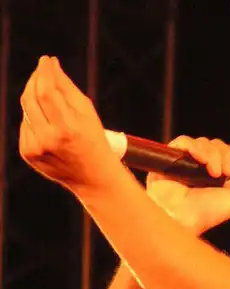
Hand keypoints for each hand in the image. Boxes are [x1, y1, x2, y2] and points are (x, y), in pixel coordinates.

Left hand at [19, 55, 122, 192]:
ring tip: (50, 99)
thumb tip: (50, 64)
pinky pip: (26, 126)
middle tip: (43, 71)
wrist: (92, 177)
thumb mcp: (87, 113)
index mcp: (67, 129)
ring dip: (35, 99)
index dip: (43, 72)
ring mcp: (35, 149)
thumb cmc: (93, 140)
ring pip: (26, 110)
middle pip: (30, 98)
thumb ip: (66, 88)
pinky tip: (49, 125)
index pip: (46, 91)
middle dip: (35, 80)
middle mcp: (48, 140)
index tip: (46, 60)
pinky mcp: (28, 154)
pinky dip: (35, 119)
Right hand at [146, 136, 229, 234]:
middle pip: (219, 144)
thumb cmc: (205, 214)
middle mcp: (202, 167)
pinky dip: (195, 147)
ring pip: (204, 142)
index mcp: (219, 176)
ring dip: (213, 154)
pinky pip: (185, 141)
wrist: (181, 218)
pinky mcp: (171, 157)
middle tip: (224, 174)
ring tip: (212, 173)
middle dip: (226, 156)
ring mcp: (187, 161)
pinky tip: (200, 160)